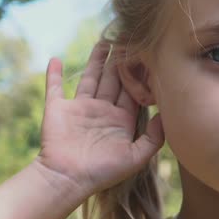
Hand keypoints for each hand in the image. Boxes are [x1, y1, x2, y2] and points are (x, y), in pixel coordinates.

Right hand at [36, 40, 164, 194]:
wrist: (67, 179)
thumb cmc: (102, 172)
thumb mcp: (135, 158)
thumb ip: (153, 138)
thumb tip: (164, 114)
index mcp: (120, 120)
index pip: (132, 91)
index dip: (139, 74)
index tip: (147, 55)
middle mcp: (101, 110)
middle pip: (113, 80)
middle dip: (120, 61)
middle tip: (128, 39)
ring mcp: (79, 108)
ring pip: (90, 78)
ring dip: (96, 61)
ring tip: (103, 42)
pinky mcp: (57, 109)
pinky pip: (55, 87)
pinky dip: (54, 74)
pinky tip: (56, 59)